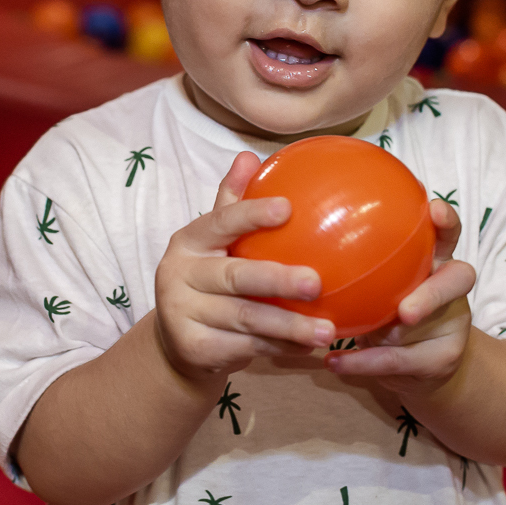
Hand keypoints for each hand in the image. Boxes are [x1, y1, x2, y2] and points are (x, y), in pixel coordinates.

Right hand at [153, 152, 335, 382]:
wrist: (176, 342)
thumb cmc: (209, 281)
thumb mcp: (215, 242)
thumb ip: (233, 203)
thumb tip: (249, 156)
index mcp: (187, 241)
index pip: (219, 222)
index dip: (251, 215)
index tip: (288, 208)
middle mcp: (178, 275)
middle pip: (234, 276)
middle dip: (277, 280)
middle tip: (316, 282)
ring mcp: (182, 314)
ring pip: (245, 320)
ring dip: (290, 326)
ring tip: (329, 331)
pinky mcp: (194, 348)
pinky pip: (247, 347)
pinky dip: (281, 348)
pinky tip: (310, 348)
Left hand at [324, 200, 475, 396]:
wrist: (418, 364)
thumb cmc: (385, 307)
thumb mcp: (373, 281)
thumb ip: (349, 260)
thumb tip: (295, 237)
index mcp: (432, 260)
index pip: (447, 234)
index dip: (446, 221)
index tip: (434, 208)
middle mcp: (447, 287)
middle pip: (459, 279)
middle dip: (433, 293)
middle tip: (406, 311)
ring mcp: (450, 324)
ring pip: (433, 327)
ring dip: (399, 335)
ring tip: (368, 337)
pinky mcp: (440, 358)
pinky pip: (398, 361)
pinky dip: (363, 363)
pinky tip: (334, 363)